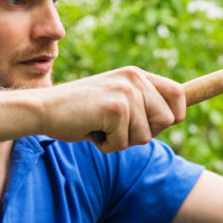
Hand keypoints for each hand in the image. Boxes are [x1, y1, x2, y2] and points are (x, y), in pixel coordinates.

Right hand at [39, 67, 185, 151]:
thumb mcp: (116, 100)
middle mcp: (135, 79)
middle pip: (168, 120)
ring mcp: (126, 93)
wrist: (42, 108)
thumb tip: (175, 117)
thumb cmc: (79, 111)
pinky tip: (92, 131)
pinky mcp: (116, 109)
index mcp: (137, 75)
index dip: (176, 115)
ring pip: (146, 136)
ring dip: (122, 141)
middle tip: (118, 129)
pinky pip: (124, 143)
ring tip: (101, 128)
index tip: (158, 125)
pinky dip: (107, 146)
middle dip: (145, 133)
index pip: (179, 94)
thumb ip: (141, 105)